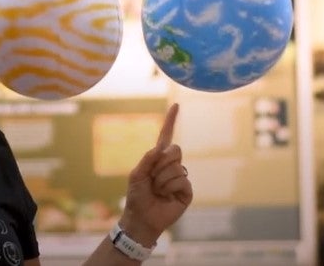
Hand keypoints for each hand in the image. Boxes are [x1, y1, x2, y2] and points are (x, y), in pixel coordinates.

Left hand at [118, 103, 192, 246]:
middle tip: (153, 178)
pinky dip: (169, 187)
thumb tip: (161, 148)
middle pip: (175, 150)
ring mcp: (180, 177)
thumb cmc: (137, 196)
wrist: (142, 217)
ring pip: (177, 167)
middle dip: (161, 163)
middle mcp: (171, 165)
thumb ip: (147, 159)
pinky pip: (181, 180)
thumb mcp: (137, 174)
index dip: (171, 121)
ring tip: (157, 190)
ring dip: (162, 179)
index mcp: (157, 158)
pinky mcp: (187, 190)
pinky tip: (166, 196)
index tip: (176, 105)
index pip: (166, 136)